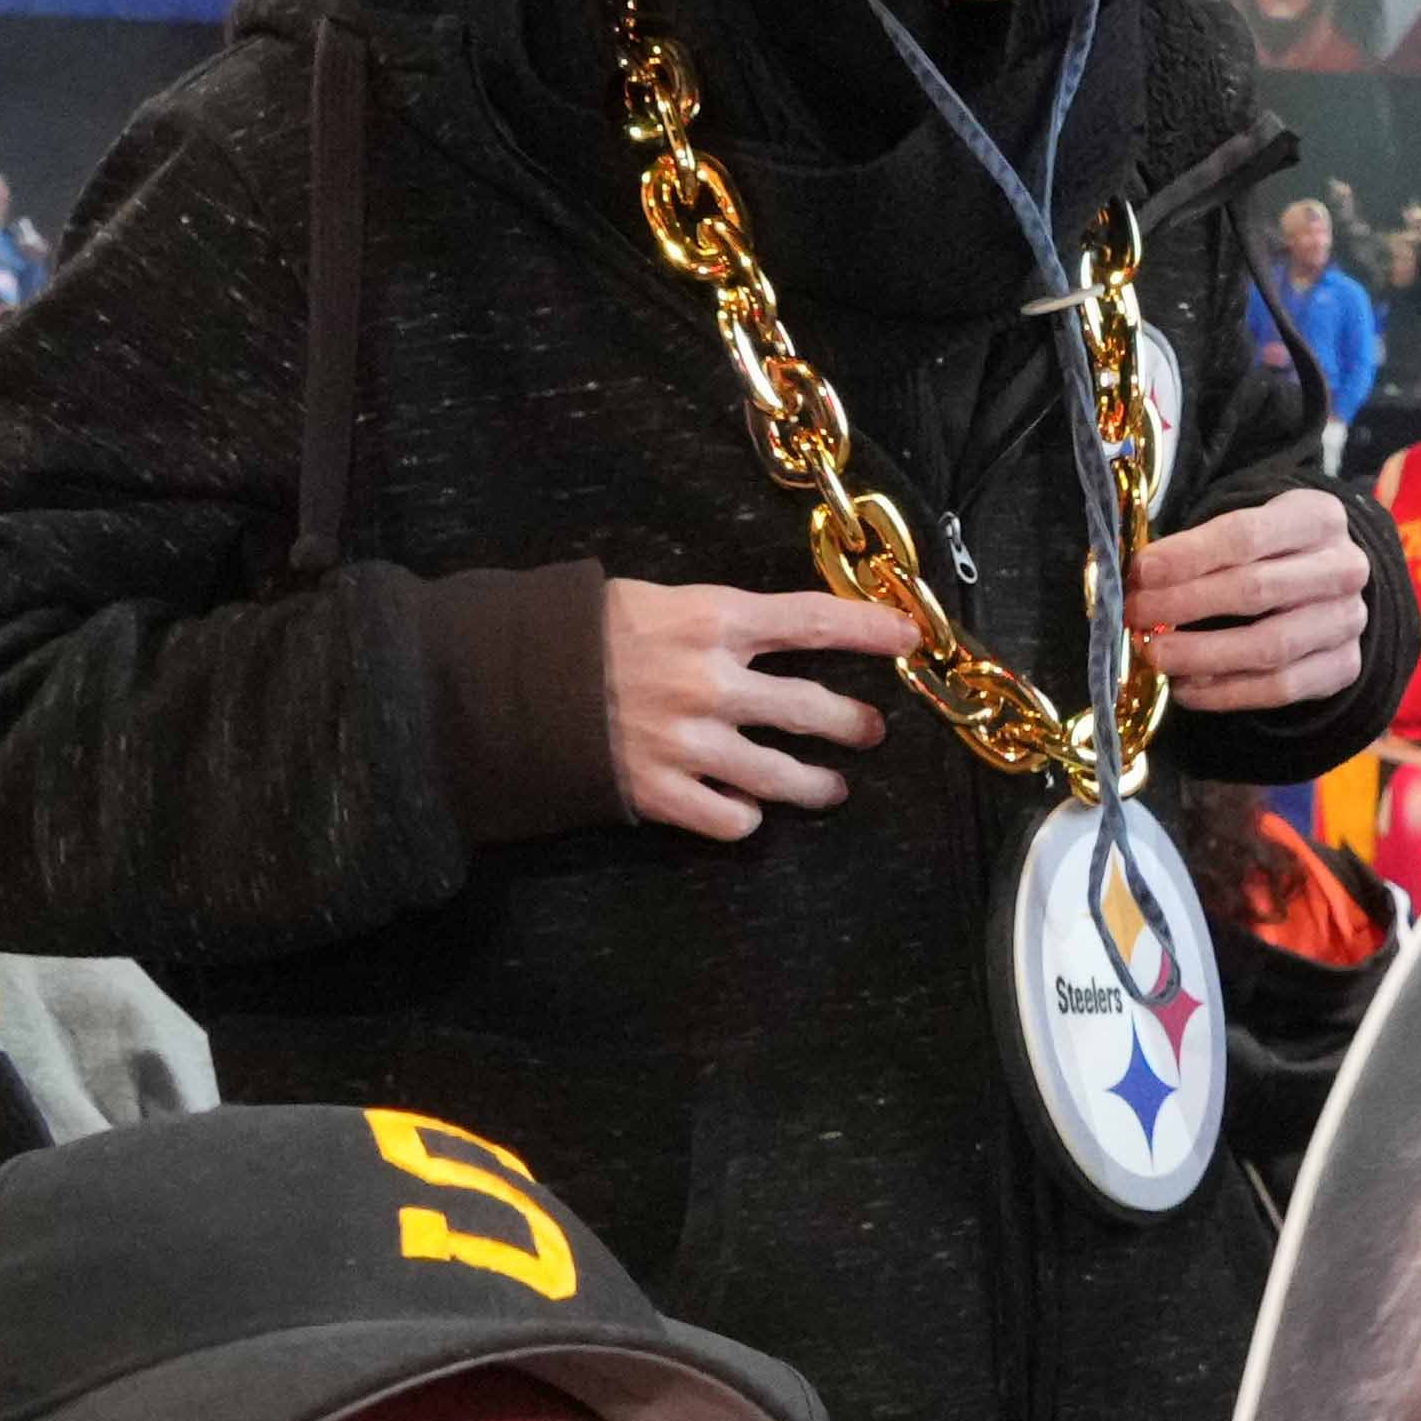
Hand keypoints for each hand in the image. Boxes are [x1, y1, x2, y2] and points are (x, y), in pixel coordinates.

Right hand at [608, 578, 922, 837]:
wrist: (511, 680)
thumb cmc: (585, 630)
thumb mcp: (658, 600)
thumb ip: (721, 622)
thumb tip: (782, 632)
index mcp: (714, 621)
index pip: (814, 621)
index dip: (870, 629)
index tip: (909, 637)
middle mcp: (712, 683)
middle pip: (812, 710)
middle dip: (853, 724)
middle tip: (870, 730)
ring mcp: (689, 742)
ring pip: (781, 776)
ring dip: (815, 784)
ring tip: (829, 787)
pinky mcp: (661, 791)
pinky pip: (730, 819)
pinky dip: (746, 818)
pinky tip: (747, 811)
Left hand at [1134, 485, 1370, 713]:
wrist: (1330, 586)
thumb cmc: (1273, 552)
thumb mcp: (1249, 526)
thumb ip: (1200, 547)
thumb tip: (1138, 578)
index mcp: (1318, 517)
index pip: (1246, 535)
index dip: (1189, 555)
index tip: (1142, 573)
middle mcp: (1344, 568)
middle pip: (1256, 590)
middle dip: (1185, 604)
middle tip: (1137, 615)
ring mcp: (1348, 621)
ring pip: (1269, 646)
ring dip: (1201, 654)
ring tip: (1155, 655)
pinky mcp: (1343, 667)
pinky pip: (1279, 688)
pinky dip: (1226, 693)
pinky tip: (1187, 689)